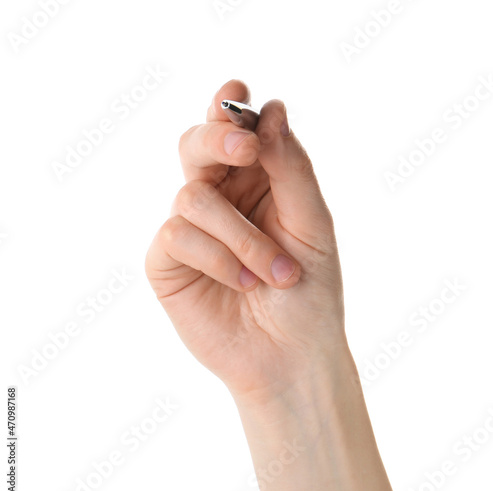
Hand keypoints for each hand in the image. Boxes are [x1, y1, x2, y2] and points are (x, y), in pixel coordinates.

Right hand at [145, 79, 345, 402]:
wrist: (290, 355)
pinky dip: (217, 258)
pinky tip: (242, 284)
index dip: (229, 108)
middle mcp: (220, 199)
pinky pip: (178, 235)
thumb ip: (291, 169)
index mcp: (256, 183)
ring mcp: (191, 229)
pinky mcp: (167, 260)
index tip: (236, 95)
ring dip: (239, 235)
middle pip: (195, 144)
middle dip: (216, 138)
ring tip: (273, 273)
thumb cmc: (310, 293)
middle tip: (244, 147)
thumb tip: (270, 111)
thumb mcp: (312, 225)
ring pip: (193, 195)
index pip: (236, 131)